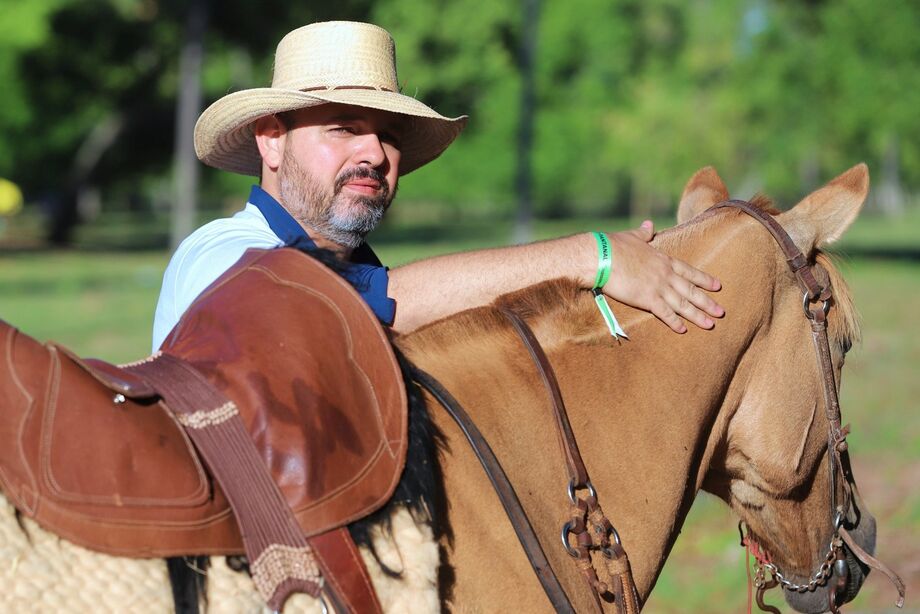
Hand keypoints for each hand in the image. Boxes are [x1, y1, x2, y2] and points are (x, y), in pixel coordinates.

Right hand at [602, 220, 722, 332]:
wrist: (601, 256)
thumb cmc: (613, 245)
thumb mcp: (632, 236)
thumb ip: (644, 233)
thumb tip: (649, 224)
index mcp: (663, 260)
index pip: (689, 271)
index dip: (704, 279)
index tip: (718, 286)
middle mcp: (665, 274)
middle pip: (691, 290)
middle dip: (707, 302)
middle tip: (721, 312)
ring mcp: (658, 287)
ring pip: (682, 304)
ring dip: (697, 315)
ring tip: (710, 324)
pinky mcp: (646, 299)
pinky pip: (664, 313)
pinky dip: (675, 322)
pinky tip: (683, 330)